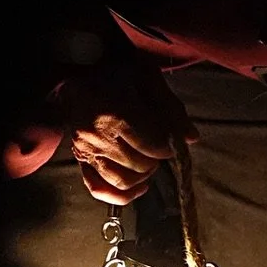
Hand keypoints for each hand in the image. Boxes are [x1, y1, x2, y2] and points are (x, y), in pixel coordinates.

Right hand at [55, 61, 196, 204]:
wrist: (75, 72)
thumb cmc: (114, 72)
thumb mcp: (146, 78)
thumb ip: (171, 107)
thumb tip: (190, 138)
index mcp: (117, 114)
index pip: (154, 146)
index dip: (168, 145)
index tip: (171, 138)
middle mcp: (98, 137)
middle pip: (141, 164)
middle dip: (156, 159)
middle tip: (159, 146)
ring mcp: (86, 151)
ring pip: (123, 181)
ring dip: (142, 176)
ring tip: (147, 160)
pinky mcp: (80, 159)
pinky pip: (99, 189)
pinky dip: (122, 194)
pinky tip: (139, 185)